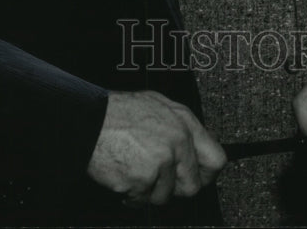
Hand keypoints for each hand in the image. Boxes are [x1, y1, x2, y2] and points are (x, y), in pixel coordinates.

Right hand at [87, 90, 225, 204]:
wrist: (90, 120)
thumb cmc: (120, 112)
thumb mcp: (159, 105)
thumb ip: (180, 126)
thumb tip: (194, 145)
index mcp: (185, 123)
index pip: (216, 159)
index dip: (206, 174)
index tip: (196, 178)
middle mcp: (178, 142)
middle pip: (192, 186)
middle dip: (175, 188)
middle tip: (159, 180)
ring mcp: (162, 161)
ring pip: (165, 196)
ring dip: (149, 191)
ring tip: (135, 170)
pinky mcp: (143, 179)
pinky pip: (142, 200)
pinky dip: (131, 194)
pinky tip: (124, 175)